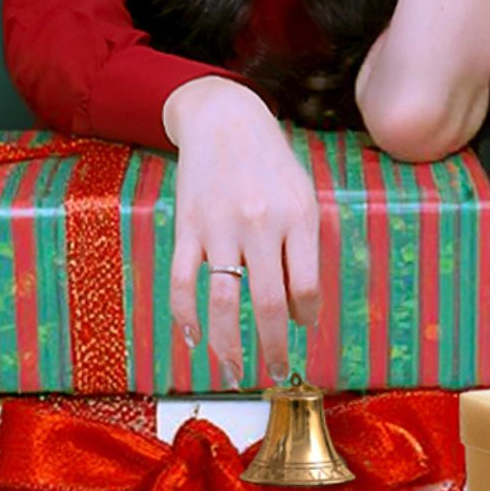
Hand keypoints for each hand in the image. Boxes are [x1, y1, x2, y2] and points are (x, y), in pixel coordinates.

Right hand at [163, 78, 320, 385]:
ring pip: (222, 303)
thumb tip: (300, 306)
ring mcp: (220, 226)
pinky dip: (185, 317)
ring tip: (234, 372)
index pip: (305, 286)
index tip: (302, 328)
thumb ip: (305, 245)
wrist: (224, 116)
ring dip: (227, 346)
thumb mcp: (302, 193)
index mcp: (297, 216)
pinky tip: (191, 339)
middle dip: (272, 349)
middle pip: (266, 304)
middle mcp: (260, 224)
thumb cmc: (271, 161)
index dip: (305, 317)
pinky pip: (183, 282)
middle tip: (277, 374)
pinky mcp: (187, 226)